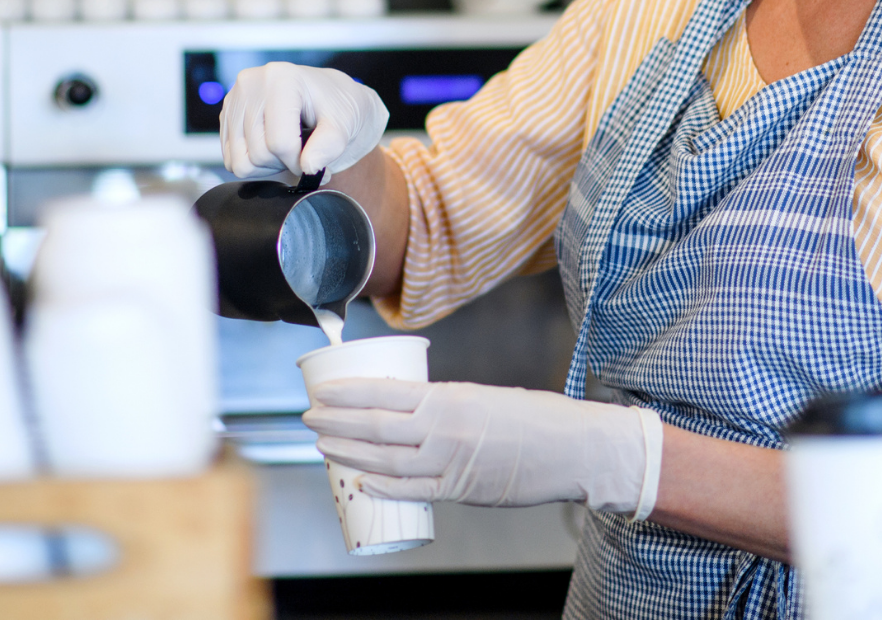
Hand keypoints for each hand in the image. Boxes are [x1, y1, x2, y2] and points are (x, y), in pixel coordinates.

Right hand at [220, 62, 388, 179]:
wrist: (326, 98)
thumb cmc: (336, 108)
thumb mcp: (343, 125)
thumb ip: (329, 146)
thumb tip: (309, 167)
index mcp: (281, 78)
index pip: (280, 142)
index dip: (300, 162)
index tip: (314, 160)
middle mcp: (251, 83)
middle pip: (258, 154)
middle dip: (284, 163)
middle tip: (301, 151)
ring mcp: (234, 98)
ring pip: (240, 161)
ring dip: (267, 165)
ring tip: (286, 147)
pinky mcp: (226, 114)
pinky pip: (230, 159)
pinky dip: (252, 163)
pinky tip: (271, 146)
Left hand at [302, 378, 661, 516]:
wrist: (572, 449)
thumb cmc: (532, 418)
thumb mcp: (480, 397)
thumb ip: (444, 405)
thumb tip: (409, 409)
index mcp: (448, 398)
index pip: (382, 393)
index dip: (346, 395)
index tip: (322, 391)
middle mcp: (443, 429)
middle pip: (374, 427)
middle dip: (335, 423)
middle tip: (309, 418)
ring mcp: (450, 463)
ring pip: (385, 461)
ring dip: (349, 454)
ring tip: (324, 447)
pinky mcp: (461, 491)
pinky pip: (413, 491)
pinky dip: (383, 487)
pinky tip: (360, 482)